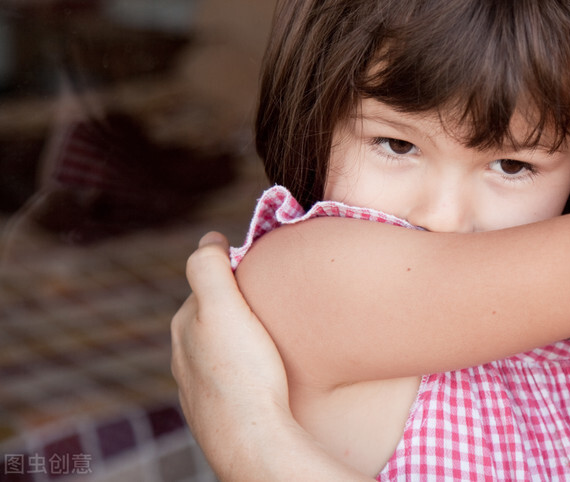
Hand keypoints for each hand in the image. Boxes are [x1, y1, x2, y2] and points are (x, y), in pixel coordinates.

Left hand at [171, 232, 291, 476]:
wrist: (253, 442)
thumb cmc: (243, 374)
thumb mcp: (223, 308)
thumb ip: (209, 268)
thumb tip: (209, 237)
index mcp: (184, 327)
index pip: (207, 283)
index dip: (234, 272)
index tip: (264, 270)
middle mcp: (184, 358)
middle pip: (213, 316)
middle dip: (237, 305)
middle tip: (274, 300)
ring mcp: (200, 388)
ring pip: (221, 350)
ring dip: (242, 339)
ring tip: (273, 336)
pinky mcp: (218, 413)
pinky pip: (232, 378)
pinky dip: (245, 368)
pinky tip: (265, 373)